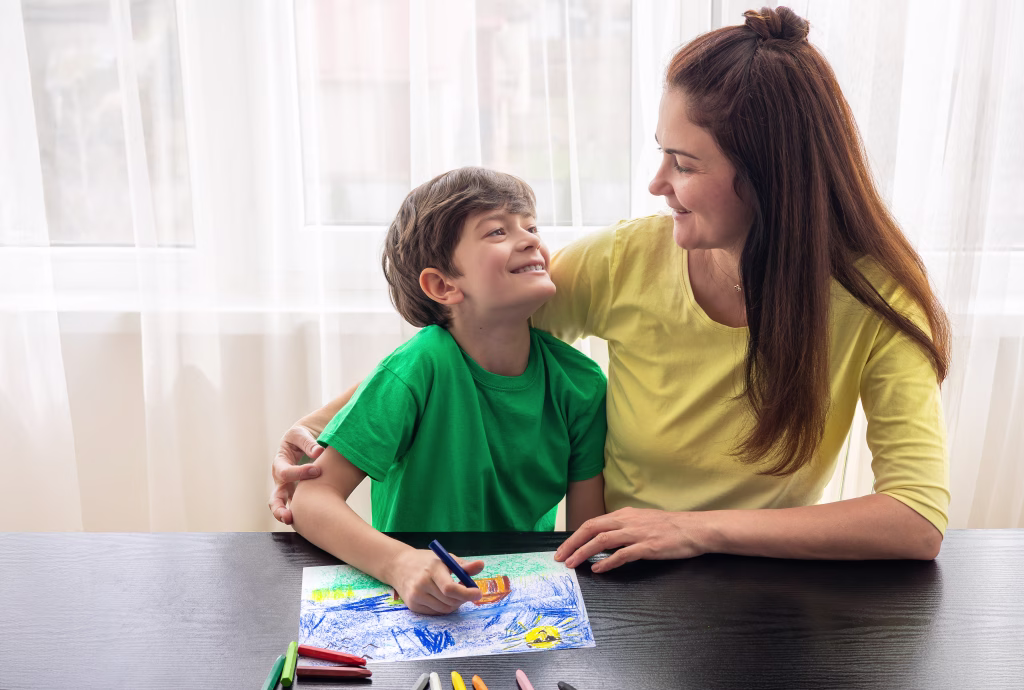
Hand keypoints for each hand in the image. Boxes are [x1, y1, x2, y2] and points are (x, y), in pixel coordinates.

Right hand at [269, 424, 324, 524]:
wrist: (302, 443)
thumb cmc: (300, 438)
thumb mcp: (301, 435)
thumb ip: (308, 442)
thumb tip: (319, 452)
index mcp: (279, 463)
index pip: (286, 472)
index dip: (300, 472)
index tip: (317, 470)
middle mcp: (280, 480)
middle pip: (275, 497)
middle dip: (279, 508)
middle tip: (289, 516)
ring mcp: (288, 489)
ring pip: (283, 507)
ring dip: (287, 516)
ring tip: (295, 523)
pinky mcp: (297, 494)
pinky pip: (297, 506)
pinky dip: (302, 514)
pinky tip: (314, 520)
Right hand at [387, 549, 485, 614]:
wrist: (399, 565)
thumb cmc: (426, 561)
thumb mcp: (445, 558)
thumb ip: (464, 565)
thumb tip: (481, 565)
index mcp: (432, 569)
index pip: (450, 588)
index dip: (466, 593)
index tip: (478, 593)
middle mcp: (422, 583)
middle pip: (449, 600)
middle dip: (463, 599)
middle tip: (468, 593)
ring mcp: (416, 596)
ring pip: (444, 609)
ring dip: (455, 604)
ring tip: (455, 594)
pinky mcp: (412, 605)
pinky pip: (435, 612)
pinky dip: (444, 607)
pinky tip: (443, 598)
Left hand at [553, 506, 710, 572]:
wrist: (696, 529)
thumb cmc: (671, 527)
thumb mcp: (643, 522)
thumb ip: (624, 529)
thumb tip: (605, 540)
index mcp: (625, 514)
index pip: (593, 522)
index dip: (575, 535)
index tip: (563, 548)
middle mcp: (628, 521)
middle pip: (592, 528)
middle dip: (572, 543)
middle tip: (560, 557)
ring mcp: (637, 533)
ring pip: (602, 540)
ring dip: (584, 552)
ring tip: (573, 563)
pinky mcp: (648, 547)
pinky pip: (623, 554)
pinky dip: (608, 562)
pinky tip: (599, 570)